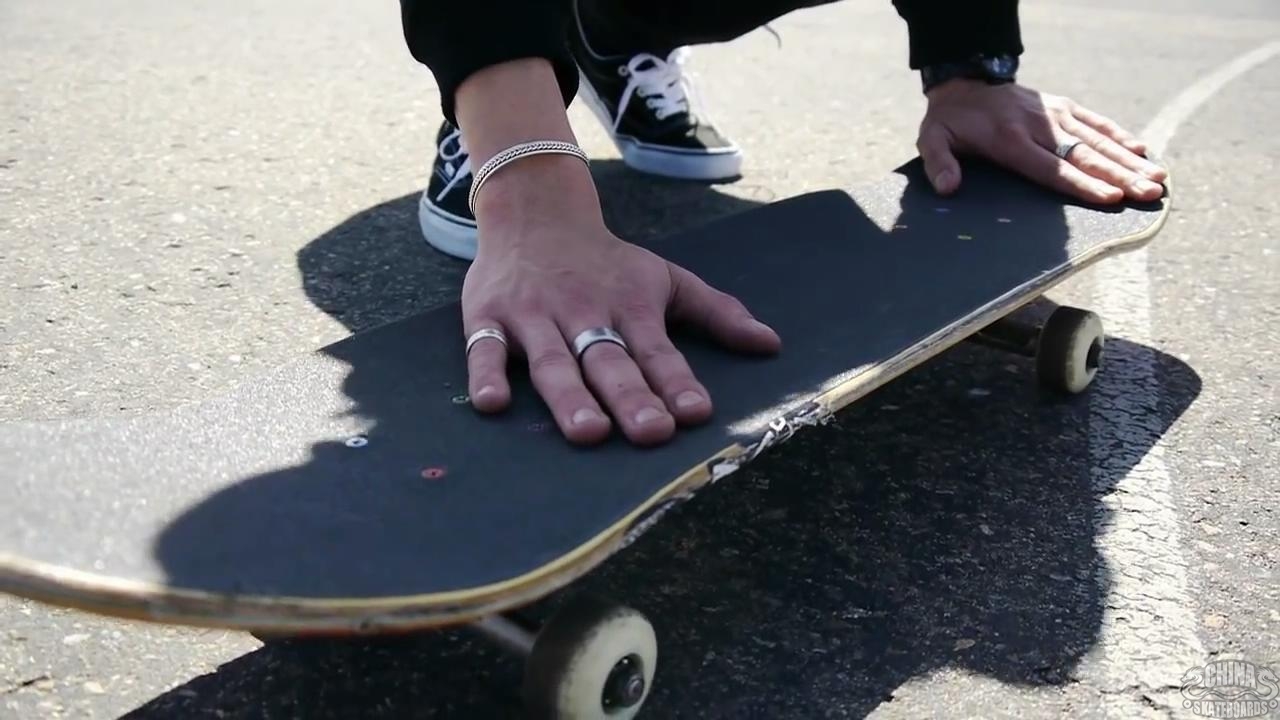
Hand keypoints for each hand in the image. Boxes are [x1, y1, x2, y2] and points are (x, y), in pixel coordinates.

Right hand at [462, 158, 779, 445]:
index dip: (676, 382)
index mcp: (630, 307)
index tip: (696, 413)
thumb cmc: (607, 261)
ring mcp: (535, 316)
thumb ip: (716, 312)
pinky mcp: (488, 318)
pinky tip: (493, 403)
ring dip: (570, 397)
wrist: (536, 210)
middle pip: (609, 362)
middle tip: (650, 433)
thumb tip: (771, 344)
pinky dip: (488, 373)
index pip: (657, 351)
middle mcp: (584, 312)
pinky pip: (485, 349)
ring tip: (588, 433)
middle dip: (631, 397)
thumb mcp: (666, 277)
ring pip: (554, 362)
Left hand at [916, 80, 1167, 202]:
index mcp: (1010, 140)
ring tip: (1159, 177)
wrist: (964, 83)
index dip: (1082, 185)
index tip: (1111, 197)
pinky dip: (1120, 136)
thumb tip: (948, 188)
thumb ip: (939, 164)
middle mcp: (1039, 126)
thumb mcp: (932, 140)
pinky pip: (1096, 122)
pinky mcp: (1064, 106)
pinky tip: (1143, 151)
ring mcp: (1055, 114)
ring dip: (1129, 160)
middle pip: (1084, 156)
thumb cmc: (950, 122)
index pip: (1052, 169)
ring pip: (1097, 140)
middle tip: (1150, 193)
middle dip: (1119, 176)